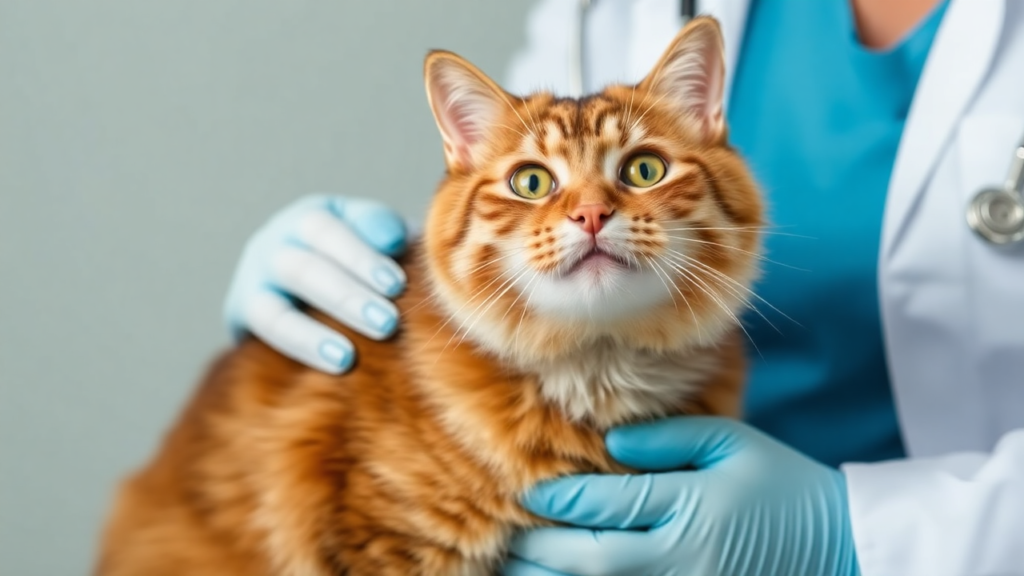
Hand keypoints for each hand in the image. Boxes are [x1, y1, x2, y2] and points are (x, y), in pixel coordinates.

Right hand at [224, 195, 406, 372]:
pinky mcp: (244, 322)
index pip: (325, 229)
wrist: (324, 297)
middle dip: (345, 298)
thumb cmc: (368, 263)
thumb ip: (387, 232)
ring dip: (311, 335)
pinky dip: (300, 351)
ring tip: (348, 357)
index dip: (359, 257)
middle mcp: (275, 245)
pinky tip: (335, 367)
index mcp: (311, 217)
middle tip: (387, 324)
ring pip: (273, 311)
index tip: (397, 285)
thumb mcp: (380, 239)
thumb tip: (392, 239)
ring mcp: (253, 284)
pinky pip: (265, 341)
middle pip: (301, 269)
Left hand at [507, 417, 859, 575]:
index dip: (560, 502)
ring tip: (516, 573)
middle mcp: (684, 561)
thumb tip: (611, 448)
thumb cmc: (782, 485)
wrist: (839, 545)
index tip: (526, 494)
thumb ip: (671, 441)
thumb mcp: (734, 445)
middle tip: (506, 542)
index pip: (608, 508)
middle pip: (594, 561)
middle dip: (543, 552)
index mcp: (693, 512)